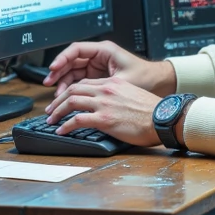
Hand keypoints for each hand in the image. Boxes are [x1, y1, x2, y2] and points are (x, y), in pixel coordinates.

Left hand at [45, 76, 164, 145]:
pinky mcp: (104, 119)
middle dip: (58, 100)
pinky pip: (77, 120)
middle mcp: (106, 90)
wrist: (163, 119)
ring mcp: (104, 104)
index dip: (71, 91)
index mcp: (113, 83)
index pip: (85, 83)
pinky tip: (61, 130)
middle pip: (73, 89)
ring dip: (57, 111)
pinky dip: (65, 125)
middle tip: (51, 109)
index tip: (65, 100)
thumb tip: (108, 106)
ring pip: (71, 101)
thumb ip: (117, 97)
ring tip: (51, 120)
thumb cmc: (153, 112)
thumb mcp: (133, 95)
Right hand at [46, 41, 174, 104]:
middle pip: (71, 61)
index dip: (62, 59)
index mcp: (105, 50)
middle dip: (59, 73)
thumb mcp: (124, 81)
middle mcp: (99, 57)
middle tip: (49, 84)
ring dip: (63, 83)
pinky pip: (80, 81)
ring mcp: (98, 67)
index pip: (76, 50)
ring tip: (55, 95)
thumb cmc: (147, 77)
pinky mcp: (99, 78)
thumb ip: (104, 85)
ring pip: (74, 72)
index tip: (54, 69)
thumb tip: (84, 93)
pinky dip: (72, 89)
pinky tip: (66, 98)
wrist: (161, 84)